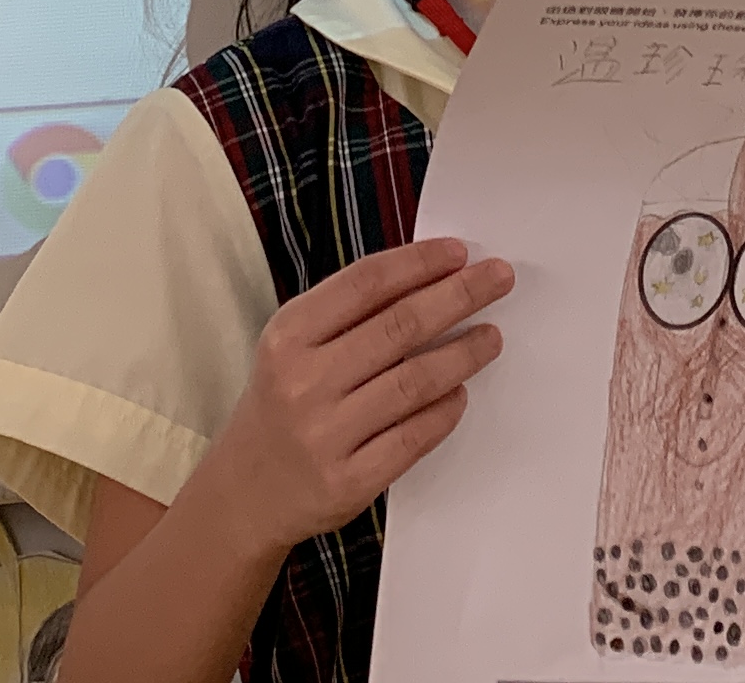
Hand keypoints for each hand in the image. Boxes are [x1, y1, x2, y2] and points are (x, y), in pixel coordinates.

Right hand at [196, 238, 513, 554]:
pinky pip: (414, 436)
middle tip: (498, 278)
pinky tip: (461, 392)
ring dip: (464, 353)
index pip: (366, 283)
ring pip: (414, 382)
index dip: (419, 263)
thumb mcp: (293, 346)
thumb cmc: (282, 404)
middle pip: (399, 326)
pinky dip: (445, 410)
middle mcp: (304, 381)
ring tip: (491, 336)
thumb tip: (428, 276)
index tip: (460, 252)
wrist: (246, 492)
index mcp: (289, 335)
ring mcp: (326, 435)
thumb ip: (348, 313)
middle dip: (458, 295)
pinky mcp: (349, 480)